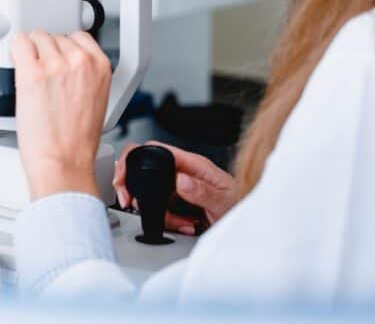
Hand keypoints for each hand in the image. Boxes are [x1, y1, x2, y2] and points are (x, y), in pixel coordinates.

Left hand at [12, 30, 112, 200]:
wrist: (63, 163)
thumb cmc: (76, 142)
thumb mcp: (95, 99)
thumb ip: (84, 75)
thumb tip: (65, 63)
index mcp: (100, 66)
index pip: (78, 36)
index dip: (64, 49)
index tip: (57, 60)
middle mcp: (80, 61)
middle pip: (55, 37)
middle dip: (47, 54)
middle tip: (43, 79)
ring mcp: (55, 65)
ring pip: (36, 38)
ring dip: (31, 54)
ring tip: (32, 79)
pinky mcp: (31, 73)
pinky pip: (19, 43)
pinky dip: (15, 51)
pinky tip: (16, 65)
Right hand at [112, 141, 238, 234]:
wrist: (251, 224)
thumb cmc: (242, 204)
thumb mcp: (224, 200)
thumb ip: (202, 191)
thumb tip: (180, 180)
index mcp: (192, 163)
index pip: (155, 149)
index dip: (134, 158)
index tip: (123, 175)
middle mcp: (183, 173)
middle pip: (145, 172)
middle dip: (135, 188)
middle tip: (130, 201)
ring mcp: (179, 189)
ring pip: (152, 196)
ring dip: (162, 214)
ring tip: (183, 222)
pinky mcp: (179, 205)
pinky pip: (162, 212)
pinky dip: (170, 222)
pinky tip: (187, 225)